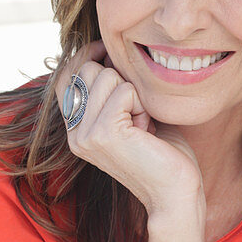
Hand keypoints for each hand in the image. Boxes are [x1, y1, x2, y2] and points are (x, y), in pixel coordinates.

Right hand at [55, 41, 205, 223]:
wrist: (176, 193)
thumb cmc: (164, 153)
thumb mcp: (134, 114)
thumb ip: (116, 88)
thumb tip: (107, 49)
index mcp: (76, 129)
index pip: (65, 76)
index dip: (87, 56)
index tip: (109, 52)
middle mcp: (74, 133)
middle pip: (88, 69)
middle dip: (122, 83)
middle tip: (138, 116)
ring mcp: (85, 134)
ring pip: (107, 76)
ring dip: (135, 95)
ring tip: (143, 126)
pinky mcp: (103, 133)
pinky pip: (125, 91)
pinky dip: (143, 106)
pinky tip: (147, 132)